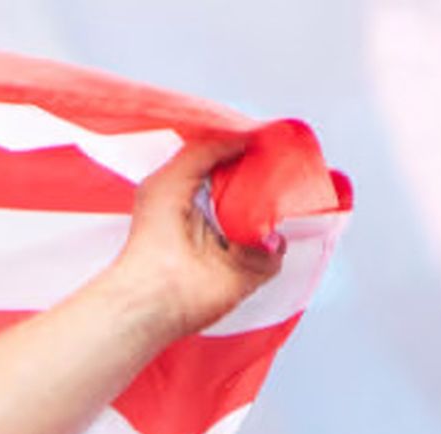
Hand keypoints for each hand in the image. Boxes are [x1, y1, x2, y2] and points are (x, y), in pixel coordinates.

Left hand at [107, 140, 286, 342]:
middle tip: (284, 160)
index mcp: (196, 197)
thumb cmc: (153, 234)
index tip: (267, 139)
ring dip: (281, 205)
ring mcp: (238, 245)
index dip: (249, 154)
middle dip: (272, 176)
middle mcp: (219, 221)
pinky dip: (280, 238)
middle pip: (259, 190)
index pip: (234, 169)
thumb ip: (206, 150)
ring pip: (274, 217)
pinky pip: (280, 248)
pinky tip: (275, 225)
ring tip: (287, 188)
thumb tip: (247, 136)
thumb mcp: (170, 176)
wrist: (156, 290)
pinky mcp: (253, 269)